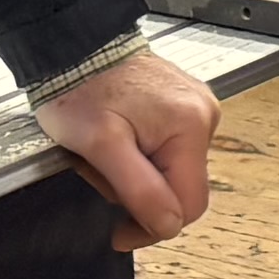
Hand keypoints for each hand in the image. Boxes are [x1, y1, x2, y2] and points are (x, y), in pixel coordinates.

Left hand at [36, 48, 218, 246]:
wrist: (74, 47)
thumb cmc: (80, 88)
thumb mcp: (100, 145)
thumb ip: (139, 189)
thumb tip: (169, 224)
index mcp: (191, 126)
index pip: (189, 205)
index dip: (152, 226)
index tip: (119, 231)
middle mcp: (205, 115)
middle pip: (180, 188)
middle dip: (139, 193)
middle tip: (102, 170)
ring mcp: (196, 109)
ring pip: (172, 172)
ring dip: (137, 175)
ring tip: (107, 150)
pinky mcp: (183, 106)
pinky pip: (168, 150)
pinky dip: (140, 156)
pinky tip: (119, 140)